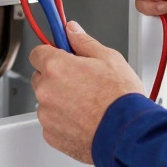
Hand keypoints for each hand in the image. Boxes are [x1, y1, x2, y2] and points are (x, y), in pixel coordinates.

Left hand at [30, 21, 143, 163]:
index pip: (38, 53)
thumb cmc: (121, 99)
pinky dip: (63, 122)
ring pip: (46, 102)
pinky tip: (84, 121)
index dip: (51, 54)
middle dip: (56, 78)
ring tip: (86, 105)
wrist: (128, 135)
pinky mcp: (51, 135)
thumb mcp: (109, 59)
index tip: (61, 56)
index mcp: (56, 67)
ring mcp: (47, 115)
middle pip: (41, 78)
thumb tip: (72, 30)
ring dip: (59, 102)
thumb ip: (84, 42)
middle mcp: (46, 91)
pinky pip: (52, 123)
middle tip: (81, 83)